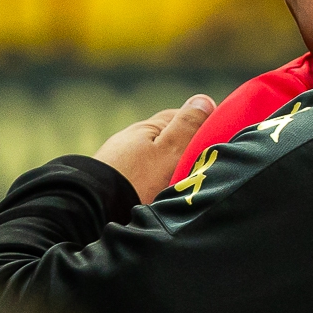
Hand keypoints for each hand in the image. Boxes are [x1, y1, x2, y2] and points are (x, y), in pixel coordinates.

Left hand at [92, 94, 214, 203]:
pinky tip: (159, 199)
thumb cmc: (135, 182)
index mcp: (146, 128)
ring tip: (184, 189)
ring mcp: (118, 164)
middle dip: (186, 150)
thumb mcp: (169, 152)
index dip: (204, 126)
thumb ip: (187, 127)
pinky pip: (141, 179)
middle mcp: (129, 142)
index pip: (181, 117)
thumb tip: (203, 100)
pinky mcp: (111, 186)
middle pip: (166, 140)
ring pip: (153, 161)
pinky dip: (153, 185)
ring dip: (168, 170)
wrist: (91, 212)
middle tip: (207, 170)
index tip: (221, 143)